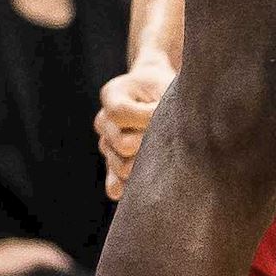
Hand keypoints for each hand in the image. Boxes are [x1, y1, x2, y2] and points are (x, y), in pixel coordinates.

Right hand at [97, 52, 171, 197]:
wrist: (162, 98)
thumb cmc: (166, 90)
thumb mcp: (164, 87)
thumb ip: (160, 108)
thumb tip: (163, 136)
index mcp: (112, 95)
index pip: (118, 113)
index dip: (144, 117)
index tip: (165, 115)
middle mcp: (104, 121)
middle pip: (122, 144)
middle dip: (149, 143)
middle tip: (170, 137)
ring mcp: (107, 145)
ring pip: (122, 167)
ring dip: (146, 163)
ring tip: (163, 150)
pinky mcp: (114, 166)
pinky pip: (115, 187)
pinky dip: (130, 188)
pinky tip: (148, 182)